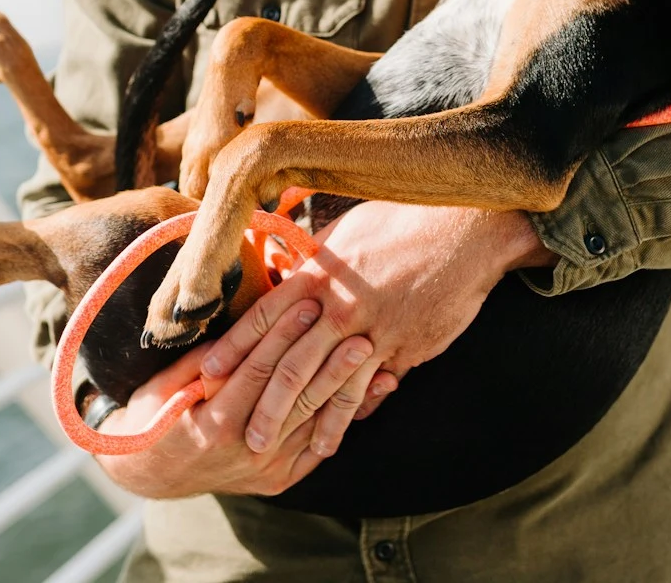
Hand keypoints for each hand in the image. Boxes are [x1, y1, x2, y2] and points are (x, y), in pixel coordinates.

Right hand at [93, 298, 376, 498]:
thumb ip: (201, 360)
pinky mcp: (280, 479)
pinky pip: (319, 447)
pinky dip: (347, 418)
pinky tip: (376, 392)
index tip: (307, 303)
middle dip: (328, 359)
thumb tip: (238, 325)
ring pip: (315, 422)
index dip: (283, 335)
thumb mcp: (164, 385)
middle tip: (357, 327)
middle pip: (296, 397)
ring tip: (377, 355)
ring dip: (348, 387)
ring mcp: (266, 468)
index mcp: (214, 424)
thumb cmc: (154, 417)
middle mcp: (245, 450)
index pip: (257, 371)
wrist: (152, 474)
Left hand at [203, 204, 556, 456]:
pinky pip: (368, 388)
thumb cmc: (405, 219)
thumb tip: (291, 272)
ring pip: (326, 385)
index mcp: (319, 272)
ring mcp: (372, 329)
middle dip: (259, 403)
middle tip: (235, 435)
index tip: (204, 375)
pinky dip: (347, 416)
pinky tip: (331, 438)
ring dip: (299, 422)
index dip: (232, 349)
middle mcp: (339, 304)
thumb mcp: (350, 231)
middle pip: (287, 361)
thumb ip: (318, 262)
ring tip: (275, 450)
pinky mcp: (403, 347)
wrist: (465, 229)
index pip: (263, 316)